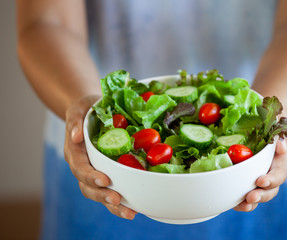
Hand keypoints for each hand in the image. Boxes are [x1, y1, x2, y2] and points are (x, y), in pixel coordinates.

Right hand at [64, 95, 136, 219]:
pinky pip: (111, 191)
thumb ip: (75, 121)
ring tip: (130, 212)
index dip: (91, 176)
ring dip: (113, 206)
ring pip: (99, 194)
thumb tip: (76, 137)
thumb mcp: (79, 108)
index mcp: (75, 152)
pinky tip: (135, 208)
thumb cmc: (85, 109)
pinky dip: (121, 202)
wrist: (90, 113)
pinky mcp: (106, 174)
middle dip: (102, 195)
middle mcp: (83, 166)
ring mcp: (94, 173)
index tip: (105, 180)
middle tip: (117, 199)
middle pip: (88, 187)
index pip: (80, 168)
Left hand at [233, 116, 286, 211]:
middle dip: (261, 195)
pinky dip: (240, 200)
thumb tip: (280, 146)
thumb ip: (280, 129)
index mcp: (280, 159)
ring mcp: (260, 176)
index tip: (260, 181)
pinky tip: (232, 203)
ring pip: (260, 195)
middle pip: (271, 190)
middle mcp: (272, 171)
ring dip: (251, 203)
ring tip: (242, 205)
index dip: (271, 180)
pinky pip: (246, 192)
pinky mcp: (248, 178)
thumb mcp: (278, 118)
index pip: (279, 174)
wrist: (264, 121)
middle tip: (250, 197)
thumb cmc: (272, 119)